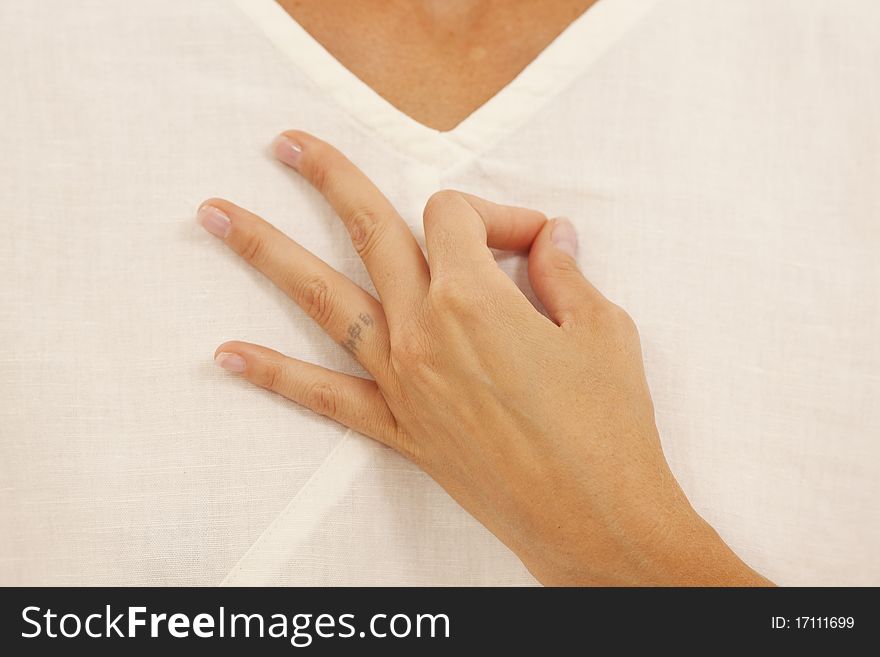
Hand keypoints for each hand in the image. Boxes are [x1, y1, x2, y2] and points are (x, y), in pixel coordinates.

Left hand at [198, 131, 770, 585]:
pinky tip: (229, 355)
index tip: (534, 240)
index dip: (495, 213)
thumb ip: (564, 274)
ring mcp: (403, 380)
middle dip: (328, 177)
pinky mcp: (399, 428)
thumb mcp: (603, 329)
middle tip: (288, 145)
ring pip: (322, 298)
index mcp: (475, 298)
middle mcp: (424, 330)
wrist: (593, 518)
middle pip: (368, 229)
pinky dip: (274, 375)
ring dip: (265, 251)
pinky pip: (324, 396)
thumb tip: (551, 242)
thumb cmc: (609, 425)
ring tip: (216, 216)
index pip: (458, 217)